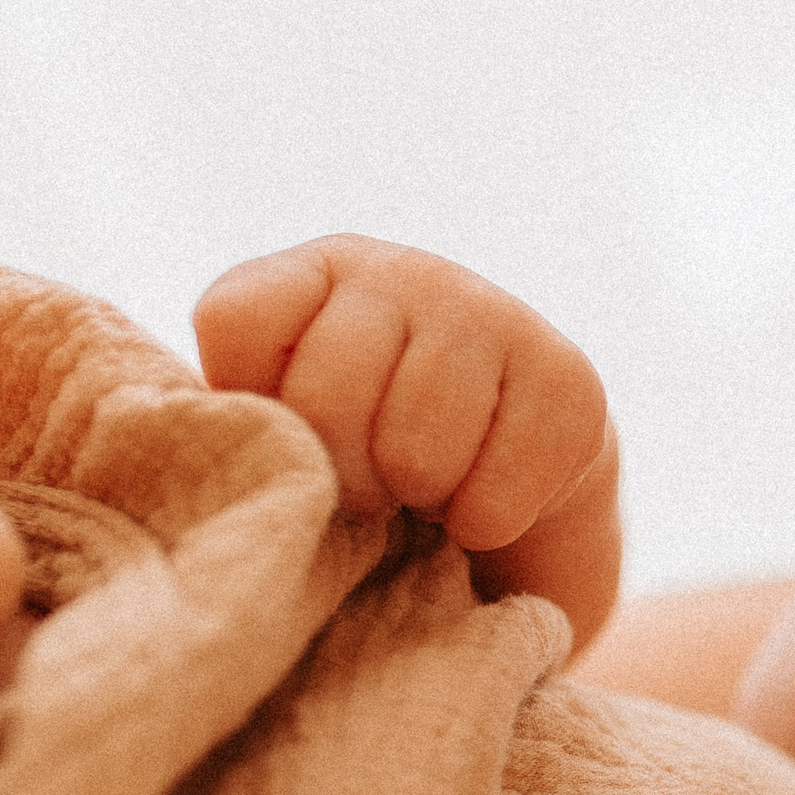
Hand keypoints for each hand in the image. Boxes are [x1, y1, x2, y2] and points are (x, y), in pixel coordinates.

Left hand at [194, 235, 620, 651]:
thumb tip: (223, 444)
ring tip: (428, 489)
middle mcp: (408, 271)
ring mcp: (498, 313)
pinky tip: (485, 498)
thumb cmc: (380, 459)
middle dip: (346, 473)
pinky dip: (483, 524)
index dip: (258, 407)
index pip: (237, 321)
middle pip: (329, 395)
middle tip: (374, 488)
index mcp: (319, 269)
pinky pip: (492, 496)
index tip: (295, 440)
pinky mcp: (571, 380)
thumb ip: (249, 411)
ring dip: (420, 499)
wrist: (517, 482)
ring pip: (415, 451)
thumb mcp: (294, 419)